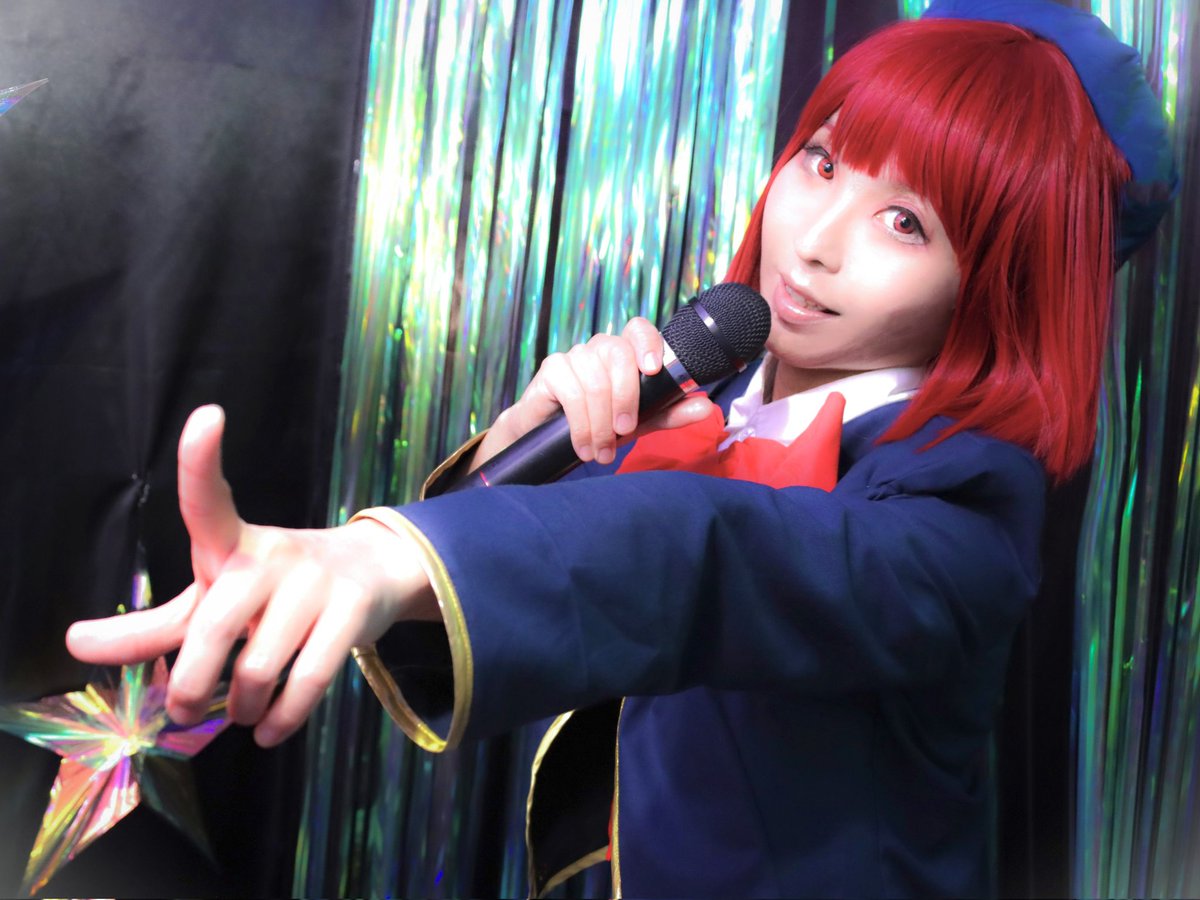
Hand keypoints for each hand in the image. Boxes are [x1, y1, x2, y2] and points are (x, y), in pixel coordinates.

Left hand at [66, 405, 436, 746]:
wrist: (371, 574)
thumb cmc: (273, 588)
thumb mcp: (211, 598)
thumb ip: (149, 627)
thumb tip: (74, 643)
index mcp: (231, 542)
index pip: (210, 497)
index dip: (203, 458)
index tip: (207, 418)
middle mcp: (273, 555)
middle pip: (213, 629)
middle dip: (192, 685)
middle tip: (186, 712)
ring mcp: (318, 582)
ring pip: (260, 667)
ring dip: (242, 708)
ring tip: (241, 717)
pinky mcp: (353, 611)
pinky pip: (310, 680)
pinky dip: (284, 718)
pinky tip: (270, 730)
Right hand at [476, 317, 715, 465]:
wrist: (551, 438)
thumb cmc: (601, 422)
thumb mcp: (640, 421)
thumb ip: (670, 412)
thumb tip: (706, 406)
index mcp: (625, 353)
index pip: (638, 329)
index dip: (647, 343)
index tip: (652, 370)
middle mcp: (600, 348)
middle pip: (618, 353)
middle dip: (625, 398)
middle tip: (624, 432)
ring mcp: (574, 356)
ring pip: (595, 379)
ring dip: (600, 423)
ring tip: (602, 452)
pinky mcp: (551, 369)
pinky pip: (571, 391)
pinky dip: (581, 423)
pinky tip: (583, 445)